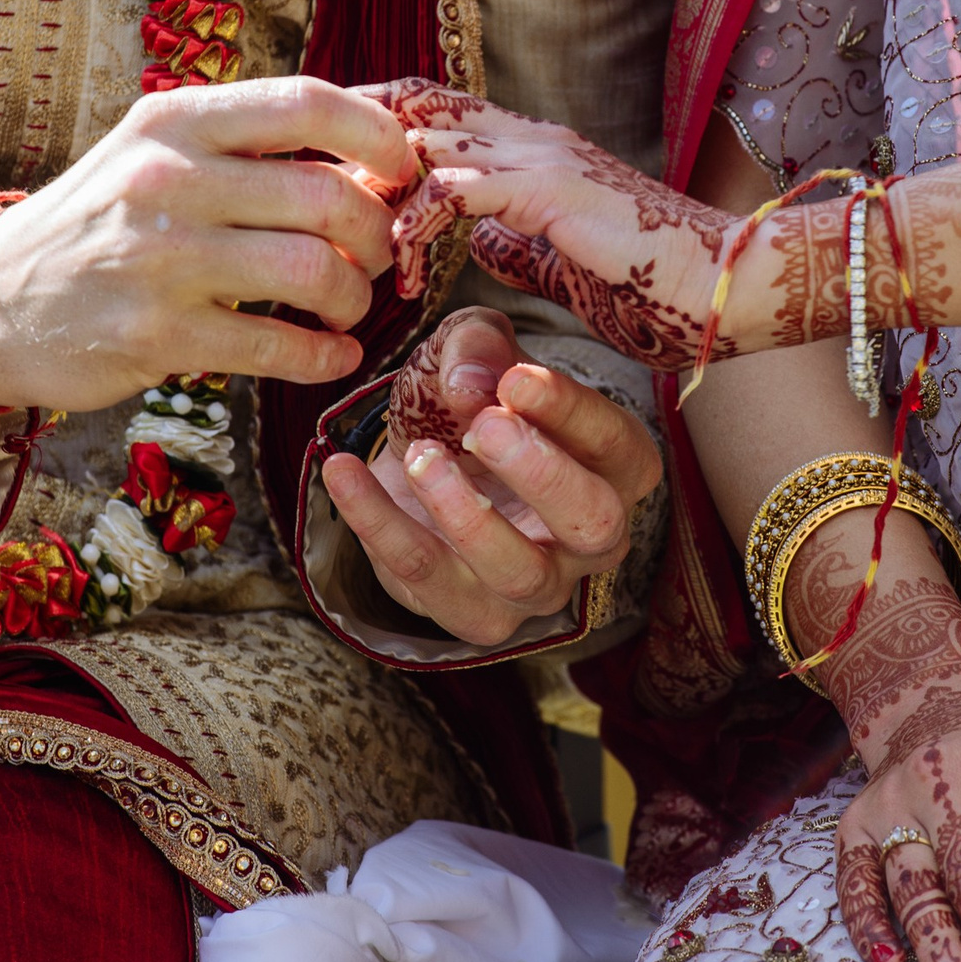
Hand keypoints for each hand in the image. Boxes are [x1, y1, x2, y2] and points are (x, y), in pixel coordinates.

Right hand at [0, 78, 416, 479]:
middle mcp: (168, 179)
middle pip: (330, 196)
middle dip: (378, 235)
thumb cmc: (100, 223)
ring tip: (348, 306)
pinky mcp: (157, 334)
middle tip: (378, 257)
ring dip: (354, 297)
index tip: (405, 171)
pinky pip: (280, 345)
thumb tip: (374, 143)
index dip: (379, 138)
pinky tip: (330, 355)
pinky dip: (324, 355)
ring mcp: (161, 258)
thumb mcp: (156, 154)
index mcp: (176, 120)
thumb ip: (247, 144)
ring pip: (315, 271)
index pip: (308, 104)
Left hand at [321, 307, 660, 645]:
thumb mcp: (476, 349)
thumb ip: (478, 349)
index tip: (516, 379)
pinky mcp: (472, 613)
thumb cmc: (473, 400)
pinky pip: (425, 576)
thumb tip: (471, 384)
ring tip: (420, 456)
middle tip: (484, 428)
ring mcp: (538, 585)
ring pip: (517, 571)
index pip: (613, 443)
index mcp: (616, 466)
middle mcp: (594, 537)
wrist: (422, 456)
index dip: (569, 412)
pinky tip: (343, 470)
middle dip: (541, 475)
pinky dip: (378, 524)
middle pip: (592, 522)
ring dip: (463, 513)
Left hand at [365, 81, 747, 373]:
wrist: (727, 290)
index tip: (327, 175)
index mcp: (533, 150)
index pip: (434, 112)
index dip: (376, 130)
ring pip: (425, 142)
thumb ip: (523, 248)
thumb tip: (487, 247)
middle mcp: (531, 138)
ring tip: (349, 243)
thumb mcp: (565, 268)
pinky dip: (417, 224)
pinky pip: (454, 191)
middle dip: (353, 140)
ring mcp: (541, 157)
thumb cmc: (655, 289)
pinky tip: (404, 266)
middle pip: (415, 106)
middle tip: (306, 189)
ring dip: (377, 192)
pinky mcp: (548, 189)